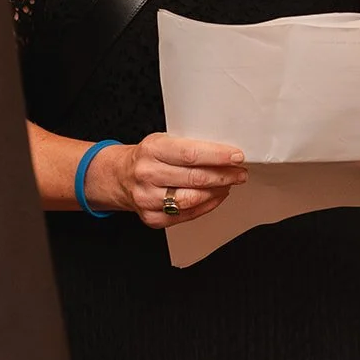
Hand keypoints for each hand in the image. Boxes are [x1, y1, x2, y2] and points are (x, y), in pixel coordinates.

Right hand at [92, 133, 247, 228]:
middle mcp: (147, 174)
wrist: (120, 176)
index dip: (217, 156)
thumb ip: (188, 146)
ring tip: (229, 184)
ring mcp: (148, 198)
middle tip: (240, 172)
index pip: (191, 154)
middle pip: (195, 178)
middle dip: (224, 175)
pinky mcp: (152, 218)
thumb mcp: (162, 141)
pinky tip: (215, 197)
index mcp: (152, 149)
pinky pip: (186, 215)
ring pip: (192, 199)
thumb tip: (224, 152)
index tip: (236, 156)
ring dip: (217, 192)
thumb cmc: (148, 157)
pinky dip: (206, 206)